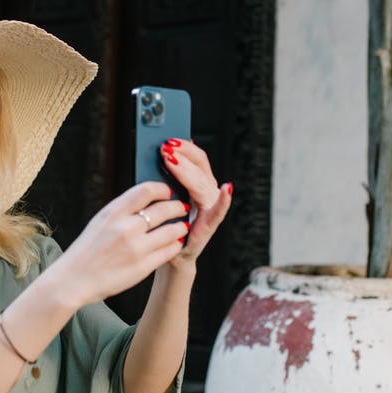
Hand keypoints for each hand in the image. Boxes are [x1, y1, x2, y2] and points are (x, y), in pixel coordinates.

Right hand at [48, 181, 189, 304]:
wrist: (73, 280)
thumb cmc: (87, 250)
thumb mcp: (100, 221)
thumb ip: (122, 210)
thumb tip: (147, 198)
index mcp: (113, 212)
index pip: (146, 190)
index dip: (162, 189)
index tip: (168, 192)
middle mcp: (125, 228)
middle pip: (164, 209)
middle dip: (177, 207)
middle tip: (182, 208)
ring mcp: (135, 248)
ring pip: (171, 231)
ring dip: (180, 227)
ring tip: (182, 226)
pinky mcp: (142, 267)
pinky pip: (168, 251)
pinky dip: (175, 245)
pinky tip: (175, 243)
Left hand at [159, 138, 231, 264]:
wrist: (170, 253)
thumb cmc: (167, 223)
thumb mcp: (167, 195)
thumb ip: (171, 176)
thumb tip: (166, 150)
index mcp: (201, 183)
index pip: (198, 158)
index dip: (185, 147)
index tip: (170, 140)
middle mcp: (209, 192)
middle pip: (201, 166)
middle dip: (183, 155)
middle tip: (165, 149)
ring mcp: (211, 207)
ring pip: (202, 182)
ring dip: (187, 170)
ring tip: (172, 161)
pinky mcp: (210, 224)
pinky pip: (218, 210)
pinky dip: (224, 200)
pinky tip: (226, 190)